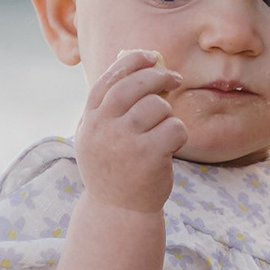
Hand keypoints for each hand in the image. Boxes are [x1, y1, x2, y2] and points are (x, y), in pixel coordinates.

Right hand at [76, 49, 186, 211]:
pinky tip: (171, 146)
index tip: (150, 56)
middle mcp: (103, 128)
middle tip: (175, 78)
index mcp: (90, 120)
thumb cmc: (114, 170)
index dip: (132, 62)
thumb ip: (110, 107)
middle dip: (159, 76)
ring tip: (163, 130)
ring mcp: (124, 141)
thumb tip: (142, 68)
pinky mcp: (148, 156)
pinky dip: (179, 133)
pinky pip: (174, 127)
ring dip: (168, 114)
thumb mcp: (99, 138)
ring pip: (158, 106)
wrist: (118, 213)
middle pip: (136, 85)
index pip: (109, 79)